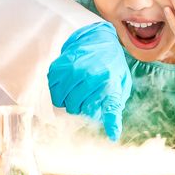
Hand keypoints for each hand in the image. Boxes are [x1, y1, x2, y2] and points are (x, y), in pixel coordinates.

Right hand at [48, 22, 131, 140]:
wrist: (101, 38)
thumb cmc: (112, 65)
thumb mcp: (121, 85)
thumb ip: (115, 107)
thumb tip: (113, 135)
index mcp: (110, 82)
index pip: (110, 108)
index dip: (111, 123)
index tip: (112, 135)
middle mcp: (92, 76)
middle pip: (77, 107)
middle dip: (78, 108)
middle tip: (82, 100)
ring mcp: (74, 69)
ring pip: (62, 99)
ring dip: (66, 101)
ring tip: (72, 94)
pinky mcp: (61, 64)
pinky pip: (53, 87)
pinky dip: (56, 91)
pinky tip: (64, 86)